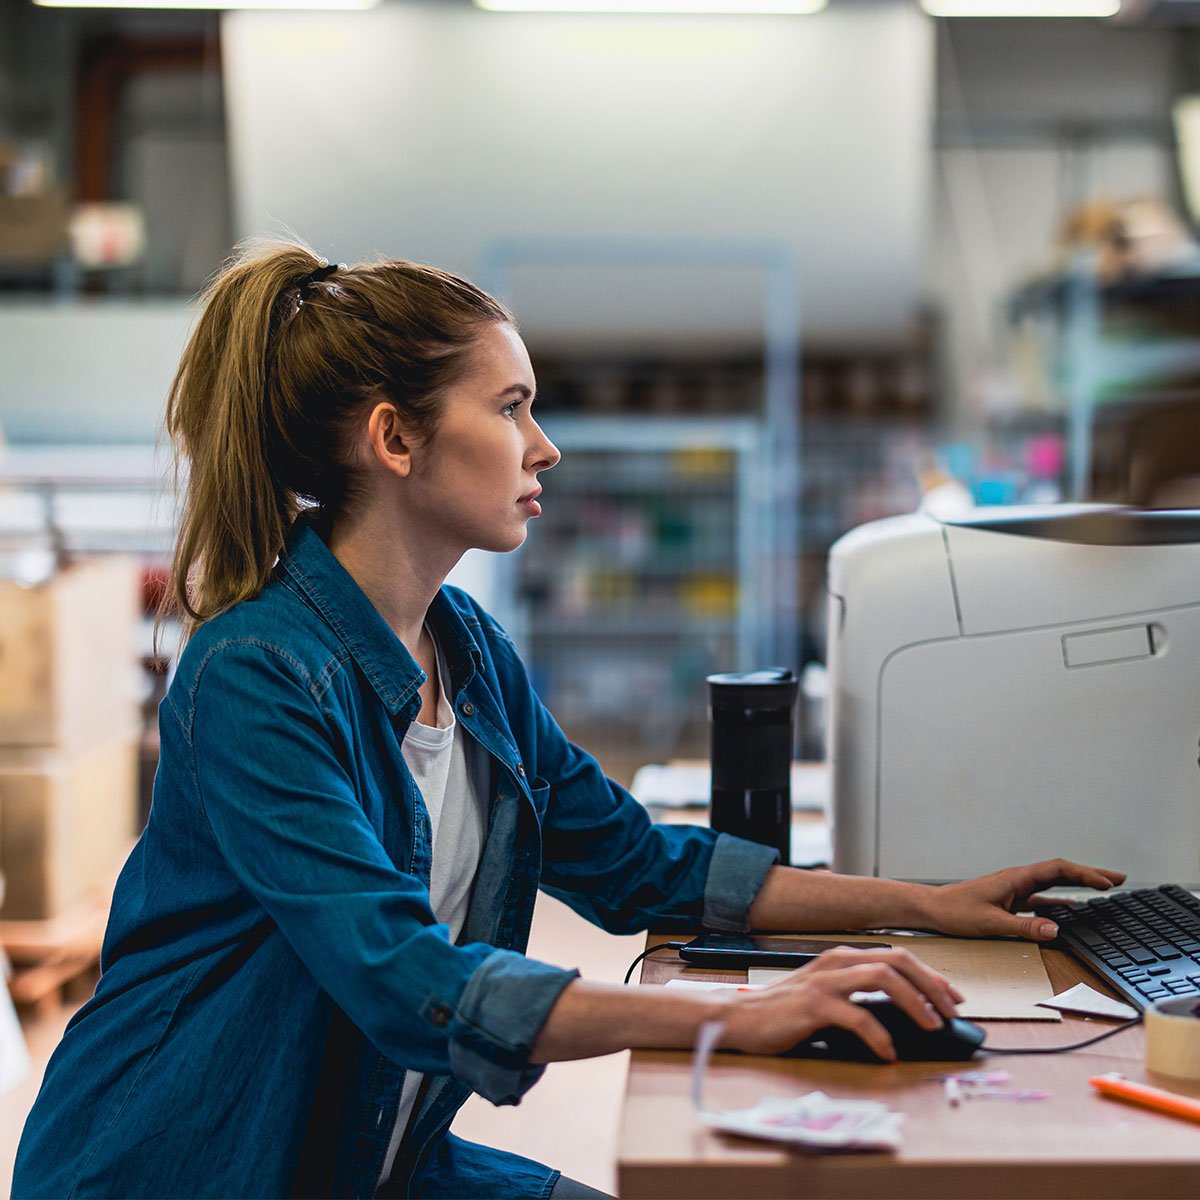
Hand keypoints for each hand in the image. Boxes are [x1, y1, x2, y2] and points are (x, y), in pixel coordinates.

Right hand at [717, 946, 963, 1063]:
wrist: (740, 1019)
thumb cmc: (784, 1014)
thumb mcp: (827, 998)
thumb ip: (858, 998)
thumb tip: (903, 1016)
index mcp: (842, 958)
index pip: (897, 957)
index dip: (929, 976)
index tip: (952, 998)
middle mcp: (836, 963)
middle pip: (897, 961)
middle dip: (931, 985)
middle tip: (951, 1013)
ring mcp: (824, 982)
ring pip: (882, 978)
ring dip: (914, 1002)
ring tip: (931, 1027)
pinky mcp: (813, 1005)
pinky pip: (856, 1017)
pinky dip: (879, 1036)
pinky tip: (888, 1052)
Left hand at [926, 858, 1125, 940]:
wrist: (932, 909)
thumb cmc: (955, 912)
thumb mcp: (991, 923)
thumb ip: (1024, 926)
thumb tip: (1056, 929)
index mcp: (1016, 878)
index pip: (1057, 870)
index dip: (1084, 874)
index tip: (1107, 882)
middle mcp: (1018, 880)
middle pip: (1061, 873)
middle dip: (1090, 874)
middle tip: (1118, 879)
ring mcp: (1015, 890)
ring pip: (1053, 885)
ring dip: (1078, 885)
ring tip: (1104, 888)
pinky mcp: (1010, 902)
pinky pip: (1042, 899)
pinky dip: (1060, 902)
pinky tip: (1072, 908)